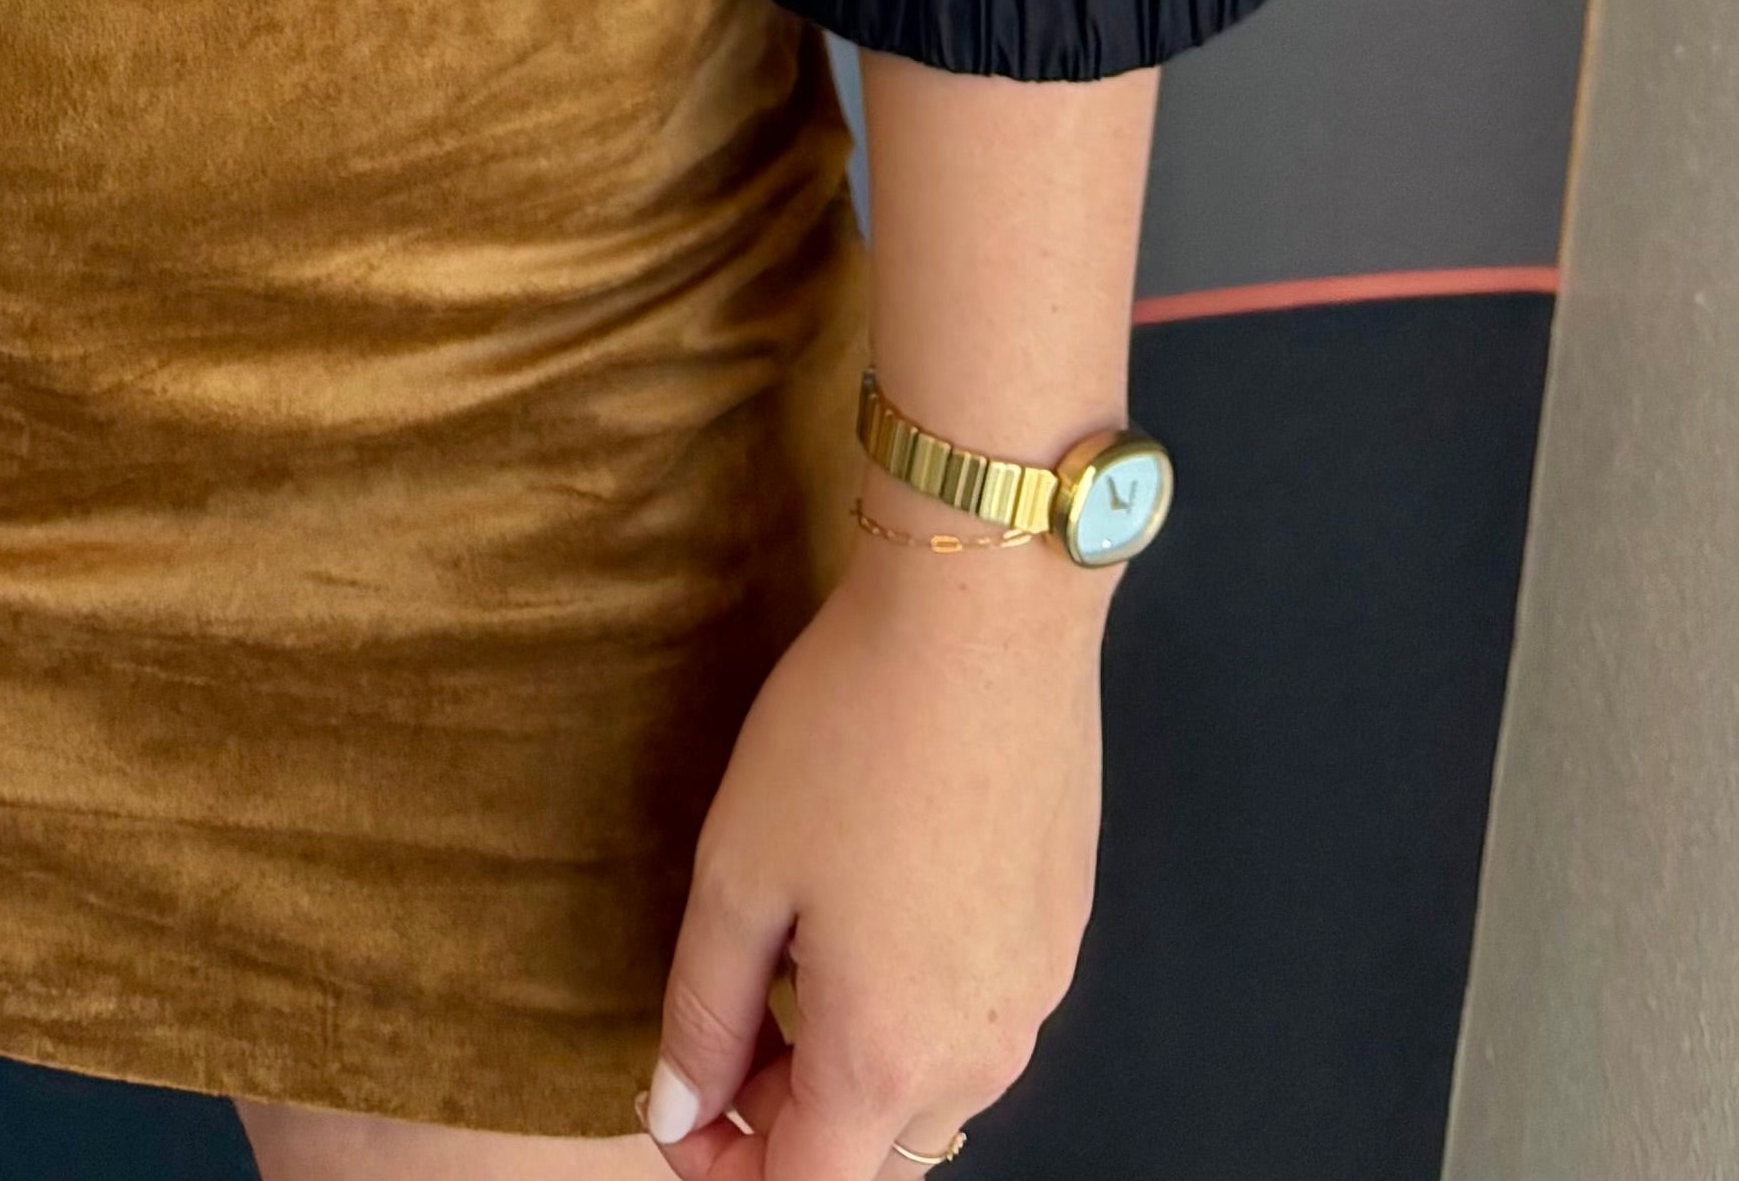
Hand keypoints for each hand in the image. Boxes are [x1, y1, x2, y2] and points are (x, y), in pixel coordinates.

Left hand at [640, 527, 1103, 1173]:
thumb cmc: (856, 730)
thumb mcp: (739, 870)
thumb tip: (680, 1109)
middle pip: (874, 1157)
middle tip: (723, 1027)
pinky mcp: (1060, 932)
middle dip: (786, 1124)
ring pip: (931, 1094)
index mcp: (891, 1056)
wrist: (989, 613)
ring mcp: (1035, 995)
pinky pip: (977, 1021)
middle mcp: (981, 1053)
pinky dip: (911, 1010)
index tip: (679, 1103)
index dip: (722, 1172)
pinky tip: (870, 905)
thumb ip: (703, 1012)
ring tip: (789, 956)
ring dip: (849, 1068)